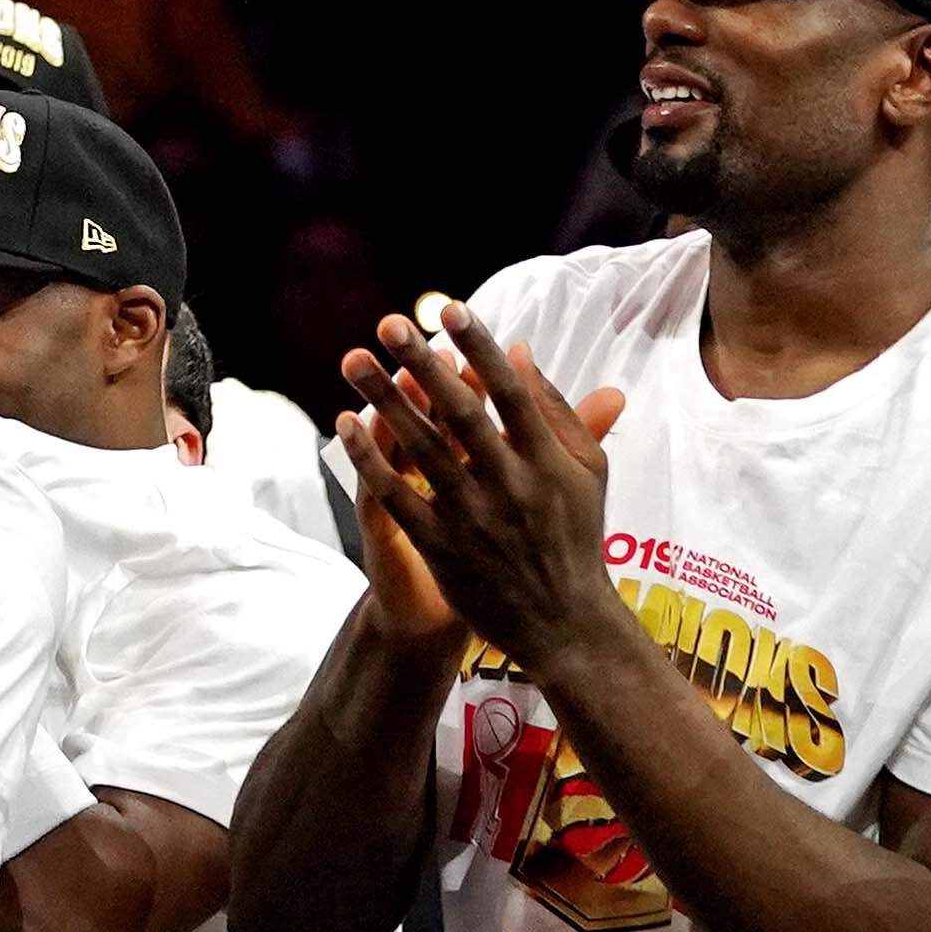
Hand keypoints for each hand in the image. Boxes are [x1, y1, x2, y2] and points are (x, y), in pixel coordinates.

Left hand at [337, 304, 628, 672]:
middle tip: (389, 323)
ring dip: (384, 401)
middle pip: (461, 414)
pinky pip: (397, 494)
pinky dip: (370, 458)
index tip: (450, 308)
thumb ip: (557, 410)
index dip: (480, 349)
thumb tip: (520, 349)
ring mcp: (473, 516)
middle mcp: (511, 484)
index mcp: (550, 461)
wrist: (564, 623)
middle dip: (424, 366)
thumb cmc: (575, 535)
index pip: (511, 393)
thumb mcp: (586, 471)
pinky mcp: (441, 545)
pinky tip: (344, 423)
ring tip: (352, 360)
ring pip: (421, 449)